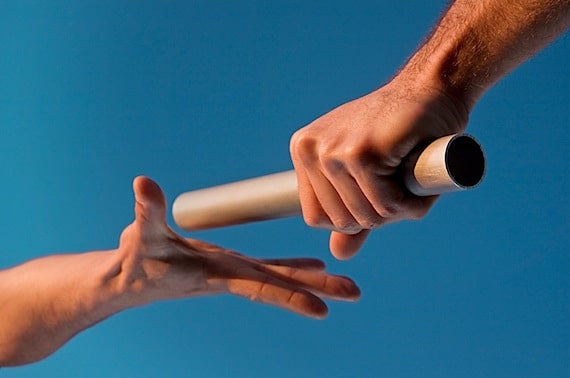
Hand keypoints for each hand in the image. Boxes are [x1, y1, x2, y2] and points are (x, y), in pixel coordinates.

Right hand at [116, 176, 359, 318]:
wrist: (129, 281)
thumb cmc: (134, 261)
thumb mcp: (141, 234)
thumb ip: (146, 210)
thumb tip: (143, 182)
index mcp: (216, 272)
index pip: (260, 287)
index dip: (290, 296)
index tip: (323, 309)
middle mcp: (232, 274)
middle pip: (280, 284)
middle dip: (318, 289)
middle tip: (355, 293)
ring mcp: (234, 270)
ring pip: (279, 276)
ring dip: (313, 279)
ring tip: (344, 284)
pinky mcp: (231, 265)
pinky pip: (269, 267)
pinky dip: (293, 266)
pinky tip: (314, 265)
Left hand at [290, 78, 468, 258]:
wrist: (433, 91)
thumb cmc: (400, 134)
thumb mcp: (368, 175)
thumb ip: (351, 212)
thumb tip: (338, 254)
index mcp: (304, 151)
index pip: (315, 217)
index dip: (352, 217)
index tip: (376, 191)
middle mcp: (310, 149)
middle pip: (340, 221)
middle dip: (377, 215)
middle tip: (398, 181)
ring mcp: (334, 150)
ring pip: (364, 217)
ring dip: (397, 209)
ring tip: (408, 176)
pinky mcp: (362, 153)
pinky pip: (385, 206)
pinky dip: (410, 203)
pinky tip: (417, 176)